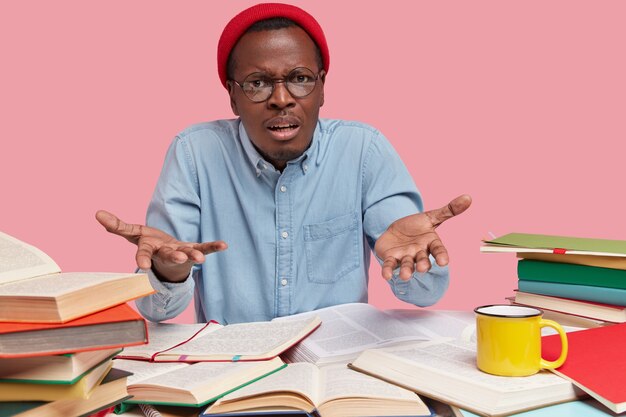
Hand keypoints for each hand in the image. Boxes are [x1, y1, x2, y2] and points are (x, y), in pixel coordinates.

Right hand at [95, 210, 226, 281]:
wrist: (168, 260)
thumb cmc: (150, 245)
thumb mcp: (133, 234)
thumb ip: (117, 226)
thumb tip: (97, 213)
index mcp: (150, 249)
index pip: (144, 254)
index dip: (143, 259)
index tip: (142, 267)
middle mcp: (166, 253)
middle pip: (168, 255)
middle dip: (174, 257)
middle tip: (179, 259)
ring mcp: (181, 253)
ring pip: (188, 254)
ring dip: (194, 256)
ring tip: (201, 259)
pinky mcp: (194, 251)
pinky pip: (205, 248)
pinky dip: (214, 247)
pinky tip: (224, 245)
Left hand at [374, 194, 470, 280]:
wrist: (395, 232)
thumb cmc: (416, 227)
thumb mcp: (431, 217)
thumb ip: (449, 210)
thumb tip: (468, 197)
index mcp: (431, 243)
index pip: (438, 250)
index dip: (441, 256)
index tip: (444, 262)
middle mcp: (419, 253)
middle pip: (423, 260)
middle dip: (423, 264)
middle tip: (423, 268)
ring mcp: (405, 257)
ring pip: (407, 265)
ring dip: (406, 270)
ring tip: (405, 275)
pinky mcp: (391, 258)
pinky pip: (389, 265)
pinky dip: (387, 271)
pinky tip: (385, 276)